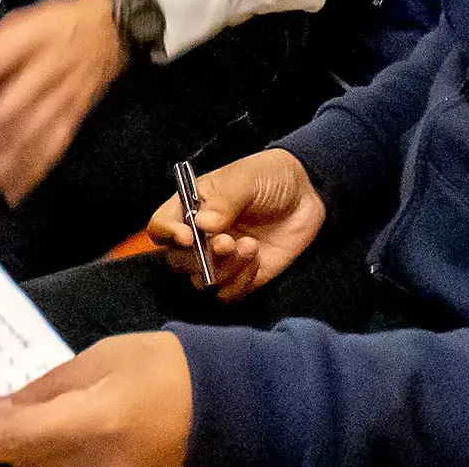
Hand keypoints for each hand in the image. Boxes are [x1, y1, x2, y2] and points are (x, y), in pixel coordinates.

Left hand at [0, 0, 126, 209]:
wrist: (108, 31)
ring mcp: (61, 99)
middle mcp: (44, 73)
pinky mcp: (74, 118)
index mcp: (25, 43)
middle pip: (5, 114)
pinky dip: (31, 172)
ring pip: (27, 137)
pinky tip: (12, 192)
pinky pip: (51, 148)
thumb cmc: (51, 27)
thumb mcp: (16, 26)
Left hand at [0, 331, 190, 466]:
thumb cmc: (164, 367)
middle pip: (21, 464)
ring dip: (16, 453)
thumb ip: (46, 390)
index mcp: (92, 423)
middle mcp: (96, 464)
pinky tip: (38, 437)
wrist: (228, 405)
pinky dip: (44, 458)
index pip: (11, 443)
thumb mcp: (101, 360)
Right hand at [145, 148, 323, 300]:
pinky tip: (257, 257)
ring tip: (250, 246)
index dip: (167, 235)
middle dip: (200, 257)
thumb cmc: (270, 176)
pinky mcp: (242, 274)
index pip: (160, 226)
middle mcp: (200, 236)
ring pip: (202, 280)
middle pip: (177, 260)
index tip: (188, 237)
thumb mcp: (246, 179)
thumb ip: (225, 201)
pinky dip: (240, 281)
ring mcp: (220, 258)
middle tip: (226, 243)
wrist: (308, 193)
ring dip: (224, 269)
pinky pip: (228, 293)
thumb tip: (202, 224)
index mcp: (191, 207)